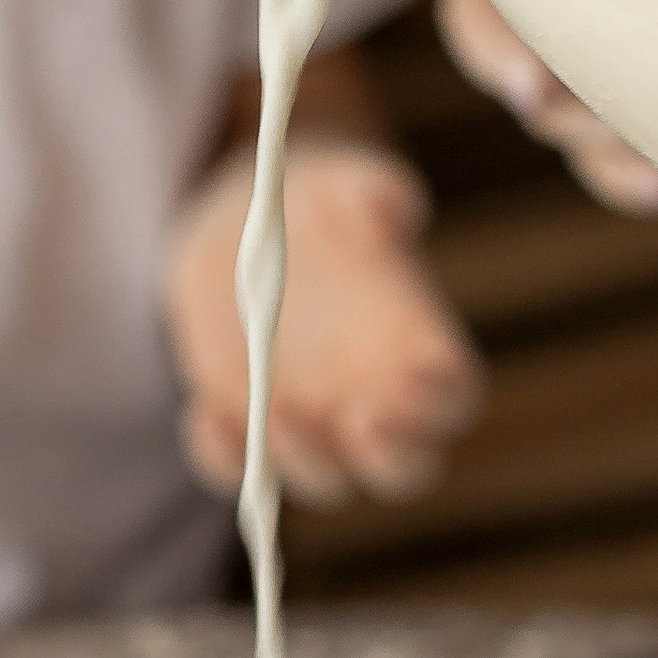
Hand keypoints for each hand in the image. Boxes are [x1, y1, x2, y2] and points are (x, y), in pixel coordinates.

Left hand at [164, 137, 484, 504]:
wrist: (243, 221)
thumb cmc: (318, 199)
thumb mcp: (343, 179)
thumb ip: (374, 191)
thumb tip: (391, 213)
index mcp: (418, 345)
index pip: (453, 397)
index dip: (441, 403)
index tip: (414, 383)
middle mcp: (375, 399)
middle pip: (406, 466)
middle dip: (391, 458)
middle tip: (360, 422)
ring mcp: (314, 421)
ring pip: (326, 477)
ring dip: (304, 461)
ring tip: (270, 413)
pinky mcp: (249, 425)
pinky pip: (241, 467)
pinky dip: (225, 459)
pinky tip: (203, 415)